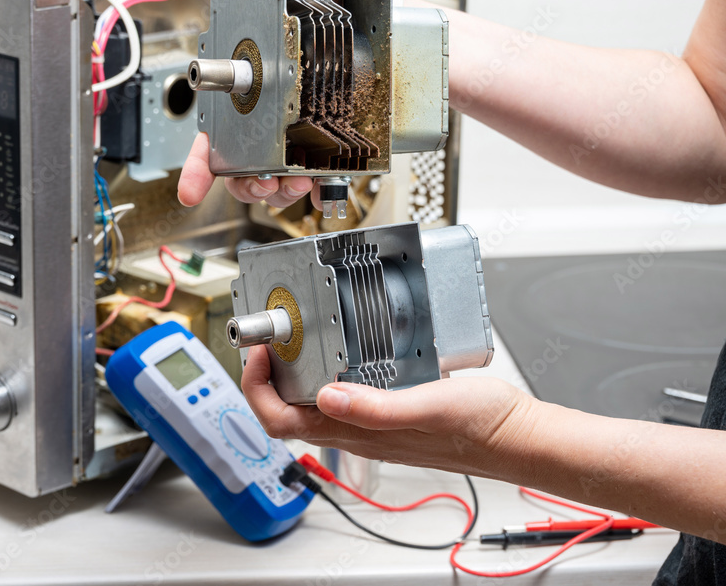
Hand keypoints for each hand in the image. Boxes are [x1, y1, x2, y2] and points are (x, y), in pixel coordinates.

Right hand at [177, 0, 344, 208]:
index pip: (216, 131)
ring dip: (278, 192)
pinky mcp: (332, 155)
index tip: (192, 187)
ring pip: (273, 183)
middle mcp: (272, 122)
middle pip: (239, 168)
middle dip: (245, 184)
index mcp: (256, 93)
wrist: (413, 46)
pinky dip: (314, 193)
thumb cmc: (359, 19)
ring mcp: (301, 142)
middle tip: (260, 182)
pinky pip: (315, 186)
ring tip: (295, 182)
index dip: (199, 164)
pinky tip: (320, 187)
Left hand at [240, 344, 537, 477]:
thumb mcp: (428, 407)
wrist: (516, 436)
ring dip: (293, 373)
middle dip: (267, 377)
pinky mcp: (389, 410)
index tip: (261, 351)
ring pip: (312, 403)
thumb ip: (376, 407)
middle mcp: (357, 431)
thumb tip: (328, 398)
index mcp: (357, 433)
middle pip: (288, 412)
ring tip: (295, 337)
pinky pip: (343, 394)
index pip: (281, 422)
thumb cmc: (481, 428)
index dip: (258, 388)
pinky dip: (327, 370)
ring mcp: (371, 422)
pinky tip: (342, 347)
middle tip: (270, 339)